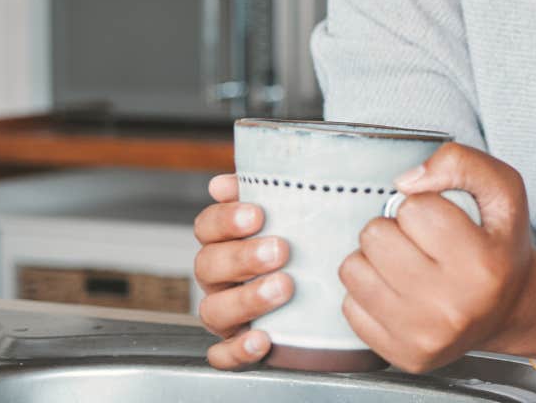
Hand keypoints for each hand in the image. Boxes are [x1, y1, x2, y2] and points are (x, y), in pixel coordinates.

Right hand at [193, 173, 292, 368]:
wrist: (328, 300)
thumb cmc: (305, 249)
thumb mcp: (295, 215)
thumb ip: (270, 191)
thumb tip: (225, 181)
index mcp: (227, 243)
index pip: (207, 227)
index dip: (225, 220)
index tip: (256, 214)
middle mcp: (220, 279)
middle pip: (208, 266)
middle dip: (242, 257)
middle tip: (279, 250)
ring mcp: (227, 314)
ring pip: (214, 310)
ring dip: (247, 298)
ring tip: (283, 287)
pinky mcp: (237, 346)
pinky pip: (224, 354)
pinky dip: (238, 349)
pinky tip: (262, 338)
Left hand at [338, 143, 535, 372]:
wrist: (513, 309)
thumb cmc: (502, 247)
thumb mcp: (503, 190)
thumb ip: (462, 162)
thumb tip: (406, 181)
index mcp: (483, 263)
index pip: (414, 208)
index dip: (424, 205)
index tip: (443, 221)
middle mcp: (453, 306)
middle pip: (375, 237)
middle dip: (393, 230)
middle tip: (421, 243)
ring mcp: (424, 335)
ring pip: (354, 269)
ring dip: (375, 260)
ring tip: (407, 265)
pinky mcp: (403, 355)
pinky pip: (349, 306)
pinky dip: (370, 294)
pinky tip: (401, 294)